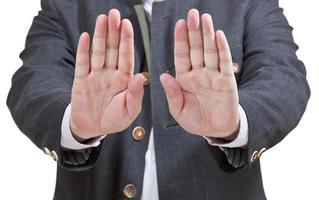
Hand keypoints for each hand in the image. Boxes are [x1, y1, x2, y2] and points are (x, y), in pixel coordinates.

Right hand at [70, 9, 144, 140]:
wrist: (93, 128)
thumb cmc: (115, 119)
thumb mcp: (130, 111)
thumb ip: (136, 95)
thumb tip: (141, 76)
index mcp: (124, 79)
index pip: (126, 56)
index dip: (127, 40)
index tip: (127, 24)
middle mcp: (110, 73)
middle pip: (112, 49)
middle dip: (114, 32)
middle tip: (114, 14)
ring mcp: (95, 75)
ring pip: (98, 52)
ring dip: (99, 36)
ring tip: (102, 20)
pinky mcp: (81, 81)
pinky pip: (82, 63)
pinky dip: (83, 51)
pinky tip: (85, 36)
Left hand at [160, 9, 238, 138]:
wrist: (216, 130)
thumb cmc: (195, 121)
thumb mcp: (179, 111)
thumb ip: (172, 94)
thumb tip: (163, 76)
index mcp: (184, 79)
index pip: (181, 55)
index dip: (180, 40)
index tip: (179, 24)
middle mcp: (198, 73)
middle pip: (196, 48)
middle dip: (194, 31)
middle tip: (192, 13)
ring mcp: (213, 75)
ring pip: (210, 51)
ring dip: (207, 35)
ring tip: (205, 18)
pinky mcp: (227, 81)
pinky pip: (224, 62)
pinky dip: (222, 49)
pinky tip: (218, 35)